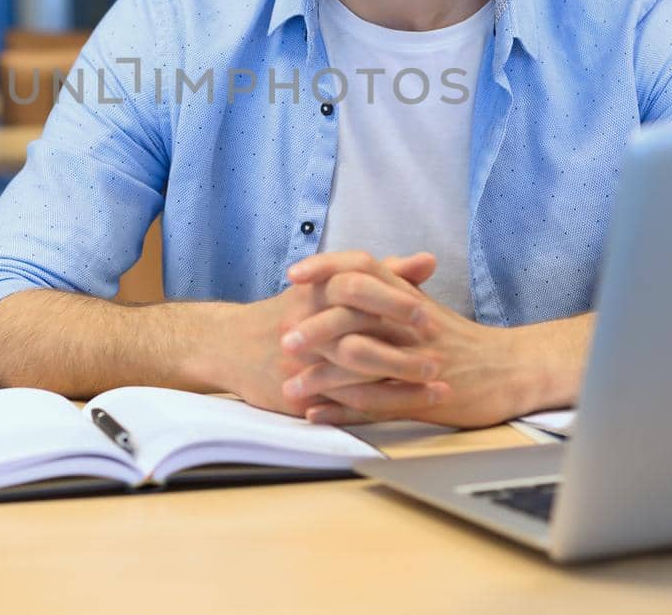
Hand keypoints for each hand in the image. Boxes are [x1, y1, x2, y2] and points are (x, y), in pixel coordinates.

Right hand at [211, 251, 436, 416]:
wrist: (232, 345)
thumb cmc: (292, 312)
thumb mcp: (330, 284)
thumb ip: (382, 273)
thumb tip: (428, 262)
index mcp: (317, 291)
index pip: (356, 286)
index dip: (393, 301)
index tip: (427, 314)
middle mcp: (307, 325)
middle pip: (357, 334)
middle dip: (400, 349)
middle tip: (439, 357)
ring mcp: (303, 362)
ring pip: (354, 375)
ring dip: (399, 383)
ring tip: (438, 388)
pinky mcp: (300, 394)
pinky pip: (345, 404)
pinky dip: (379, 407)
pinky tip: (410, 408)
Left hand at [283, 253, 595, 427]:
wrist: (512, 369)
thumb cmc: (461, 340)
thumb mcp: (423, 306)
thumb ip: (388, 288)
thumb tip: (343, 277)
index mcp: (407, 297)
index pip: (362, 268)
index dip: (326, 267)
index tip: (293, 274)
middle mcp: (409, 324)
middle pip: (355, 317)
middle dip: (314, 328)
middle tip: (281, 338)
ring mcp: (415, 362)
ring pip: (360, 364)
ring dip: (321, 377)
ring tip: (289, 388)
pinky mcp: (422, 398)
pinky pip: (376, 405)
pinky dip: (343, 412)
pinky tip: (317, 415)